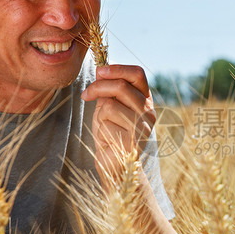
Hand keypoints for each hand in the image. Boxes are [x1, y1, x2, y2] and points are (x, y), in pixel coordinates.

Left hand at [81, 64, 155, 186]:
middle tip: (86, 95)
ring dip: (99, 114)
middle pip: (121, 86)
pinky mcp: (134, 140)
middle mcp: (148, 111)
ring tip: (104, 126)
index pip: (137, 74)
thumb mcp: (109, 106)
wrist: (113, 164)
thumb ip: (109, 90)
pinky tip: (108, 139)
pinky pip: (107, 123)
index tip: (99, 72)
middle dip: (98, 87)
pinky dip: (101, 129)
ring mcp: (143, 126)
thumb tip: (101, 69)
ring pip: (110, 105)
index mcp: (145, 99)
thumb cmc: (110, 134)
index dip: (117, 69)